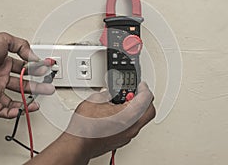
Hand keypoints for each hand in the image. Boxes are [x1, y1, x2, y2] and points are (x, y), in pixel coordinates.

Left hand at [0, 32, 54, 118]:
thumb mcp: (5, 39)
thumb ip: (22, 46)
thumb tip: (34, 58)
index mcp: (5, 62)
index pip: (26, 67)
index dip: (37, 69)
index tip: (46, 69)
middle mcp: (2, 75)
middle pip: (24, 84)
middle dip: (38, 87)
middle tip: (48, 88)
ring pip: (16, 98)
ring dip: (28, 102)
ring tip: (38, 103)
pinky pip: (2, 109)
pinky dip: (12, 113)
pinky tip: (21, 111)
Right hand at [27, 82, 154, 164]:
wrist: (78, 143)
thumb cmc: (85, 126)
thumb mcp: (95, 99)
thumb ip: (107, 94)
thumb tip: (107, 94)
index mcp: (129, 115)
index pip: (146, 98)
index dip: (144, 88)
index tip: (141, 85)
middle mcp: (132, 127)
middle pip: (149, 111)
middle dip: (145, 100)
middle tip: (136, 93)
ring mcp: (128, 135)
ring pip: (142, 120)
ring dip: (138, 109)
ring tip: (126, 102)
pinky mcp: (122, 140)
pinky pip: (133, 127)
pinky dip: (131, 118)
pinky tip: (119, 113)